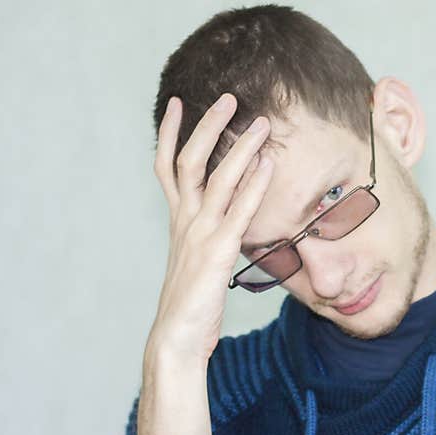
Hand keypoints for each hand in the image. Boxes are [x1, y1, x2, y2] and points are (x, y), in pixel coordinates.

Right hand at [148, 93, 272, 361]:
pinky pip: (239, 211)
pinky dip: (254, 185)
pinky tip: (269, 164)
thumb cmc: (190, 302)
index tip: (176, 102)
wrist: (176, 338)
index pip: (167, 166)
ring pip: (216, 179)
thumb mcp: (196, 260)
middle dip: (207, 126)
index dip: (168, 132)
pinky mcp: (217, 252)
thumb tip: (226, 220)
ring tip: (260, 122)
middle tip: (227, 97)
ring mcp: (200, 234)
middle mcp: (185, 221)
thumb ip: (206, 235)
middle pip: (189, 161)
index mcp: (178, 221)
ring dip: (240, 147)